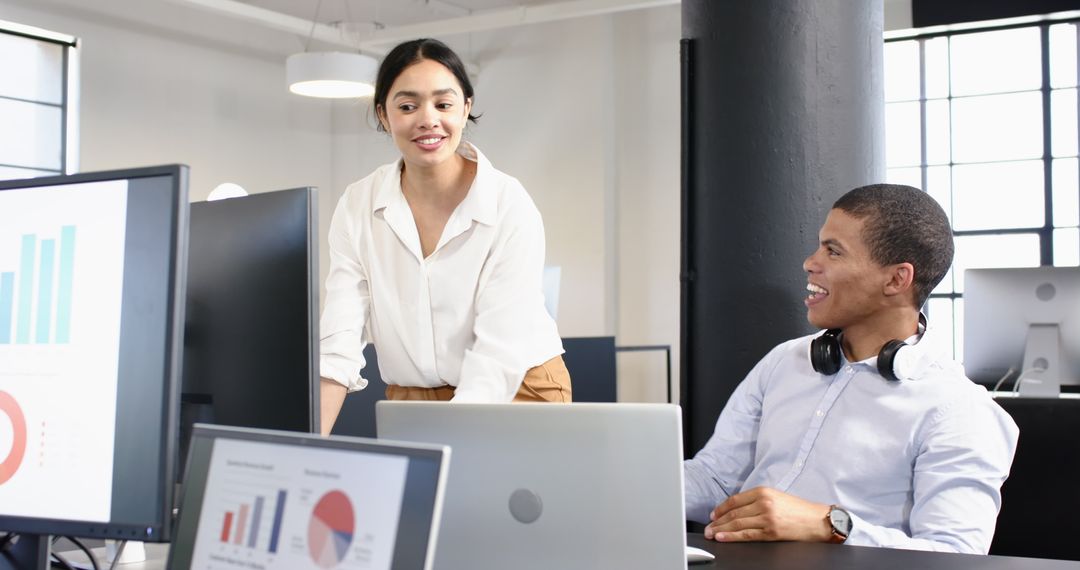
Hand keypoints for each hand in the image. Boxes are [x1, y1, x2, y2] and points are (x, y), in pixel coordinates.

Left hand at [704, 486, 831, 542]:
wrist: (817, 520)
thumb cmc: (797, 509)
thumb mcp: (775, 496)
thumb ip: (756, 500)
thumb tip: (735, 509)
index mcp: (763, 491)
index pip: (735, 500)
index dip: (721, 508)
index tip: (713, 515)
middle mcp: (763, 503)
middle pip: (734, 512)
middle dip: (718, 521)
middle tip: (708, 527)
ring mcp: (767, 518)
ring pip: (737, 523)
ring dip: (721, 529)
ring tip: (711, 534)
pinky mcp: (771, 532)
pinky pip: (747, 535)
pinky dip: (732, 536)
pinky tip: (722, 537)